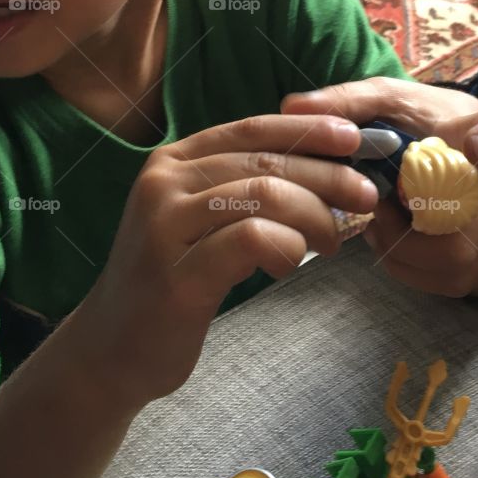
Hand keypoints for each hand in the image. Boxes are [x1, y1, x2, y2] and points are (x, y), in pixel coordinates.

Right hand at [72, 113, 378, 409]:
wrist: (112, 349)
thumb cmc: (171, 281)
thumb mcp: (199, 220)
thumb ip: (241, 188)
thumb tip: (323, 167)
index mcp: (173, 161)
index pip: (252, 128)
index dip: (308, 129)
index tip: (353, 138)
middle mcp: (163, 183)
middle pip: (265, 160)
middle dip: (326, 174)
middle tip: (365, 195)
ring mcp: (164, 227)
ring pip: (263, 194)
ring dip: (314, 214)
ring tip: (333, 240)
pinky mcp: (177, 276)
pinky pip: (250, 240)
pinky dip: (286, 247)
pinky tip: (288, 264)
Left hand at [280, 78, 477, 297]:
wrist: (468, 158)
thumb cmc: (422, 125)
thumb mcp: (386, 103)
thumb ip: (346, 102)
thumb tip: (291, 106)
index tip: (476, 143)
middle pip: (466, 220)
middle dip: (404, 226)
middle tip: (376, 206)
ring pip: (454, 259)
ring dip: (402, 248)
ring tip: (382, 219)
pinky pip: (449, 280)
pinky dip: (411, 266)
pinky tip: (396, 238)